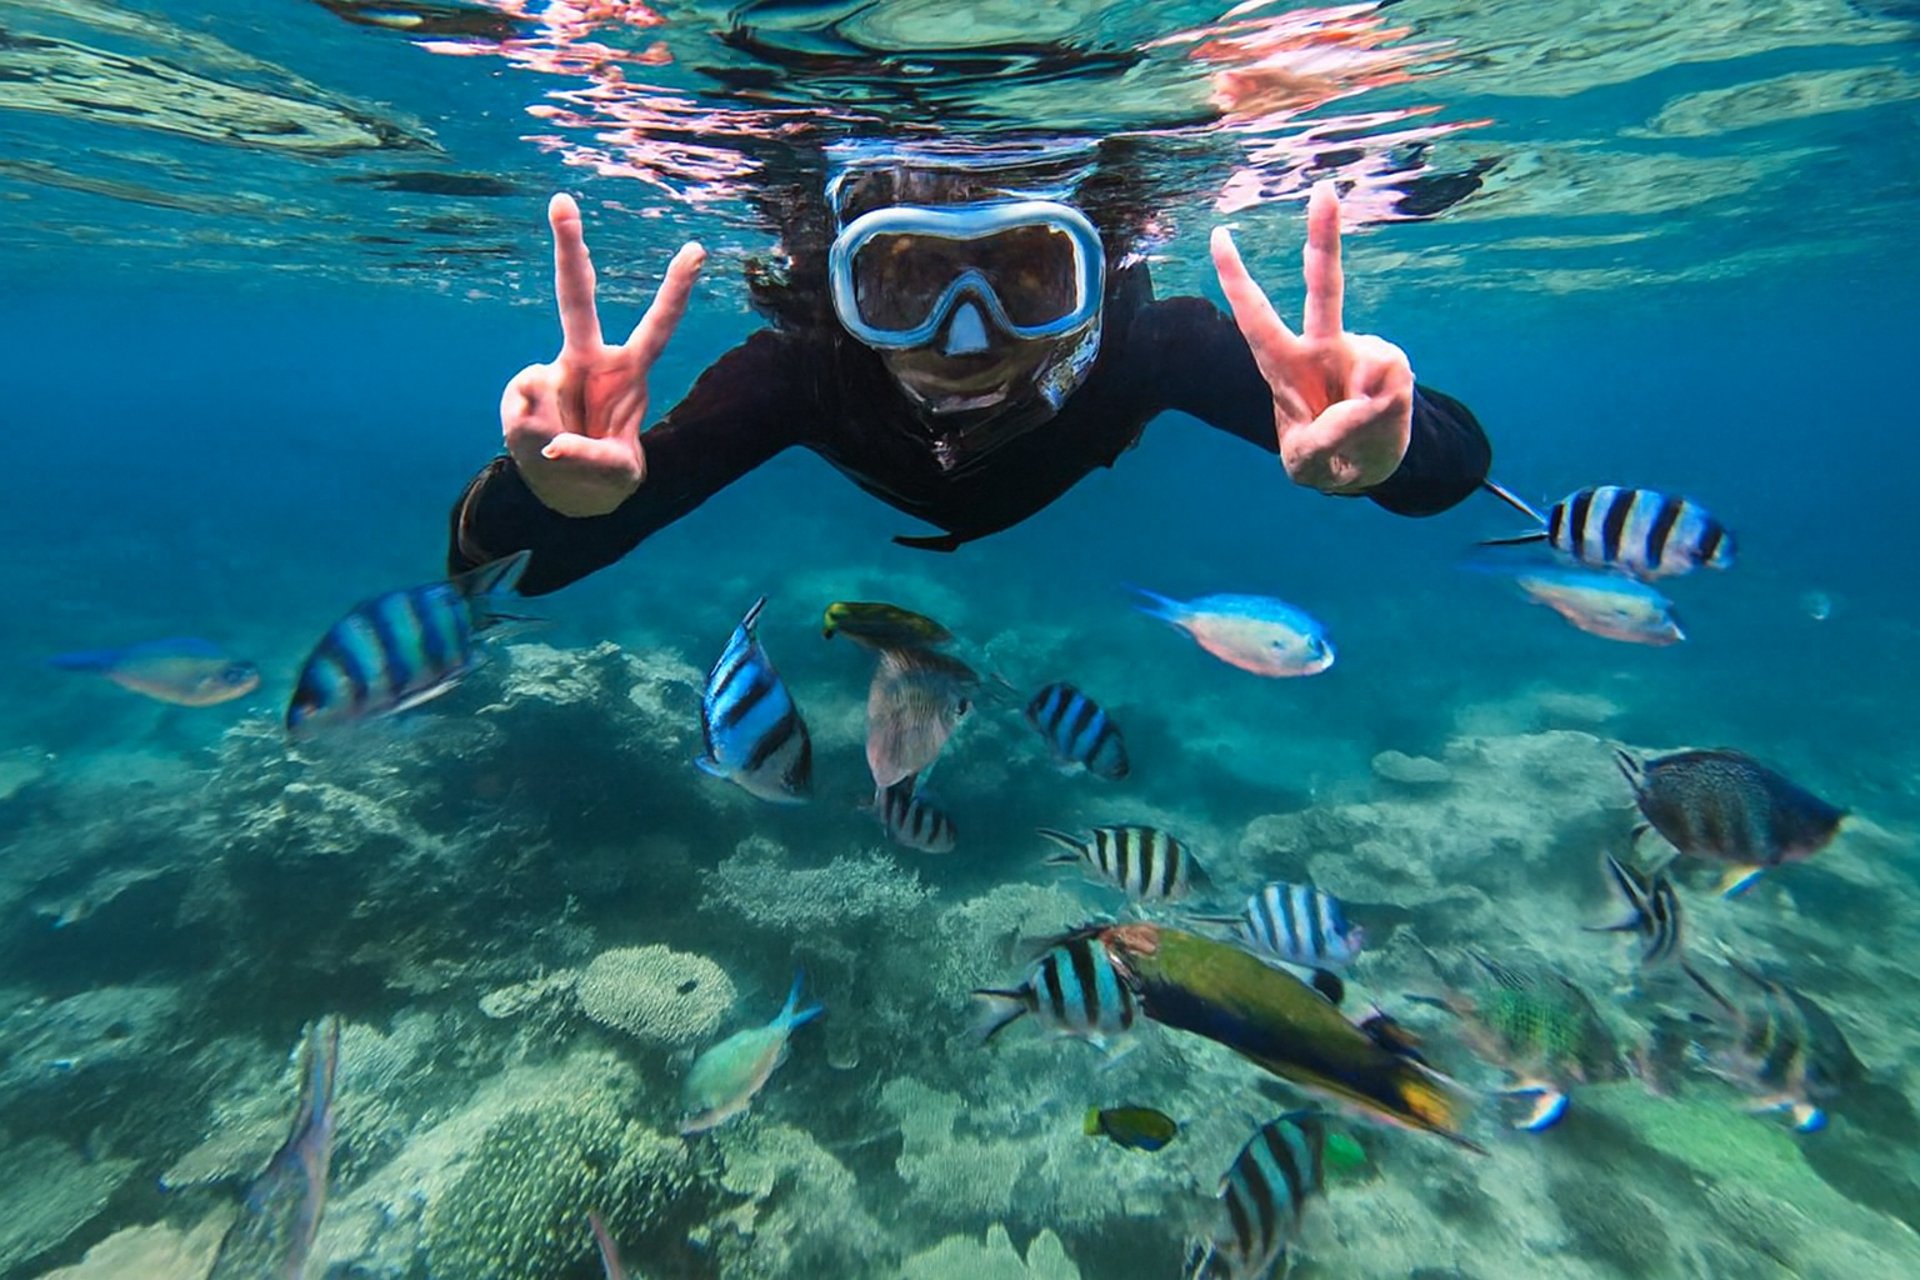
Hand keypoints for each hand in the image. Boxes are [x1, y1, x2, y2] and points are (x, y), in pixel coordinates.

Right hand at [502, 193, 705, 516]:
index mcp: (628, 371)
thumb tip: (543, 419)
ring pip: (534, 386)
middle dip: (570, 250)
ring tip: (562, 457)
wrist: (566, 491)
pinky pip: (525, 419)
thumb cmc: (601, 472)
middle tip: (562, 200)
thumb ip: (587, 456)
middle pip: (576, 301)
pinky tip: (544, 449)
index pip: (656, 326)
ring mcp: (551, 375)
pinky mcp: (522, 395)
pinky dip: (535, 442)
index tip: (696, 249)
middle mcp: (589, 360)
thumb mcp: (613, 475)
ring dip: (546, 436)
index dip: (676, 290)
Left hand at [1211, 180, 1413, 494]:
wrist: (1364, 468)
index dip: (1237, 279)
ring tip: (1356, 434)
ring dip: (1365, 414)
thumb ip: (1325, 440)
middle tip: (1323, 187)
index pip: (1255, 317)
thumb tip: (1369, 393)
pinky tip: (1377, 423)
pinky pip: (1392, 388)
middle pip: (1325, 288)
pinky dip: (1384, 414)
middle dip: (1324, 238)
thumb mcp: (1309, 464)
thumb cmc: (1324, 457)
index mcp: (1284, 366)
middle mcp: (1323, 348)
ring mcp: (1362, 354)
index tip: (1220, 235)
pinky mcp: (1395, 367)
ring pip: (1374, 367)